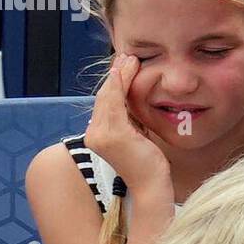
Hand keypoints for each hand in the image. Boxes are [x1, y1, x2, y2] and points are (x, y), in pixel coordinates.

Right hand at [83, 54, 170, 202]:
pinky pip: (115, 103)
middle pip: (104, 96)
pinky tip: (125, 72)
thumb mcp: (134, 135)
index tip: (123, 66)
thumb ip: (127, 118)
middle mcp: (93, 135)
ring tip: (130, 60)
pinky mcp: (113, 135)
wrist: (151, 186)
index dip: (113, 82)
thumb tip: (128, 97)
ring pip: (109, 96)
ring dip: (120, 75)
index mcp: (96, 135)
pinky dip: (120, 85)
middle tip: (127, 57)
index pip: (104, 103)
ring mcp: (101, 135)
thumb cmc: (146, 163)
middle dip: (116, 74)